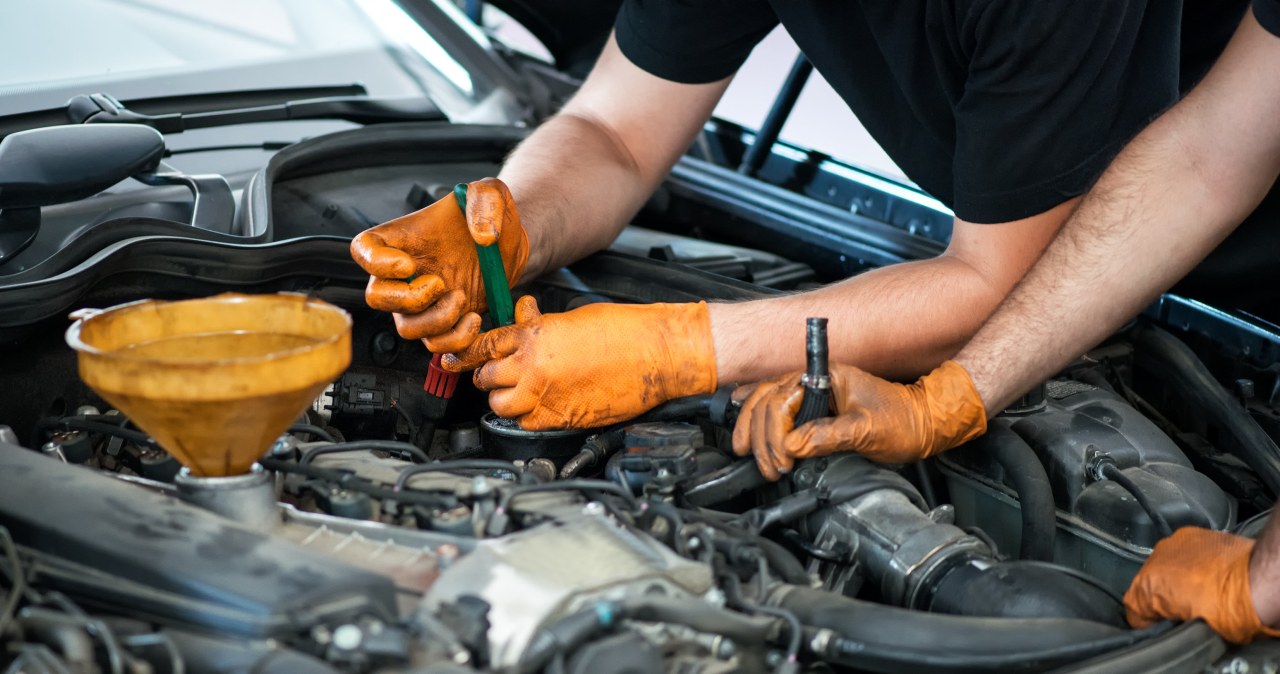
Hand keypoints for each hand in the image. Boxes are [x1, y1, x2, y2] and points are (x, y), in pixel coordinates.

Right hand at [350, 178, 529, 351]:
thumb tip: (483, 235)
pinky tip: (474, 319)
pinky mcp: (443, 322)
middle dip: (407, 299)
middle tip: (440, 285)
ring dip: (436, 321)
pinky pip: (435, 344)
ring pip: (407, 327)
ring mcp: (421, 301)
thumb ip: (485, 201)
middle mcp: (403, 273)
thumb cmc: (489, 216)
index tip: (408, 264)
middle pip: (377, 297)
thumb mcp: (491, 192)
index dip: (376, 263)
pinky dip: (455, 340)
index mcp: (402, 238)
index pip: (363, 250)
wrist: (509, 244)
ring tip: (463, 299)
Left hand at [442, 296, 716, 429]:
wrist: (656, 353)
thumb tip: (523, 320)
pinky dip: (526, 418)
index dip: (470, 352)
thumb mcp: (573, 317)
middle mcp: (533, 366)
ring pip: (499, 405)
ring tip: (518, 393)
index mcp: (535, 335)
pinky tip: (539, 407)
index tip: (461, 357)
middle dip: (489, 375)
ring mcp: (546, 395)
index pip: (484, 345)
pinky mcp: (562, 418)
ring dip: (505, 399)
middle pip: (485, 377)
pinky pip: (526, 424)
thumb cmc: (624, 330)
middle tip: (499, 374)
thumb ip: (541, 324)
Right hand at [731, 360, 986, 479]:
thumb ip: (827, 436)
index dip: (774, 434)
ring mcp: (812, 392)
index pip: (781, 401)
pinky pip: (777, 406)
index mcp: (824, 377)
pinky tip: (743, 417)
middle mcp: (814, 380)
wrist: (923, 423)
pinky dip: (759, 416)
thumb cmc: (902, 421)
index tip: (780, 461)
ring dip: (755, 430)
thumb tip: (792, 447)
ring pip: (766, 403)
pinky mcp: (815, 406)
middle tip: (766, 467)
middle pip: (767, 401)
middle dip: (760, 437)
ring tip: (750, 454)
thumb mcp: (867, 430)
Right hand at [1125, 527, 1279, 643]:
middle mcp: (1155, 559)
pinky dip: (1190, 563)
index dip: (1150, 621)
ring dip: (1175, 578)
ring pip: (1163, 565)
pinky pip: (1180, 552)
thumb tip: (1167, 623)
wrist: (1260, 579)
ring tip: (1200, 591)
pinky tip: (1207, 575)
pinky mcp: (1191, 534)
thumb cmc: (1235, 606)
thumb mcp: (1193, 630)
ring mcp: (1173, 544)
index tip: (1165, 625)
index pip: (1134, 608)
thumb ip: (1167, 623)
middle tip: (1187, 611)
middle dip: (1162, 596)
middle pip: (1146, 584)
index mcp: (1148, 585)